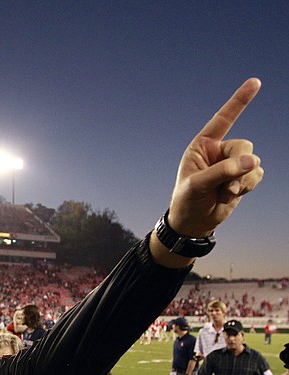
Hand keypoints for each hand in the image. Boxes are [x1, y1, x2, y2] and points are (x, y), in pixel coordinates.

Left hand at [168, 78, 262, 236]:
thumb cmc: (187, 199)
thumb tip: (252, 162)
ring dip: (242, 181)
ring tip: (225, 193)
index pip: (223, 119)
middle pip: (244, 146)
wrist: (194, 221)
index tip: (255, 82)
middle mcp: (219, 151)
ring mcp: (232, 164)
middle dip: (239, 165)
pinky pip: (257, 174)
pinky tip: (231, 195)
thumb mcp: (198, 185)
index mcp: (202, 145)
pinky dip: (247, 186)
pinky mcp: (242, 177)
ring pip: (253, 161)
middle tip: (226, 184)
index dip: (239, 101)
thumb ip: (222, 171)